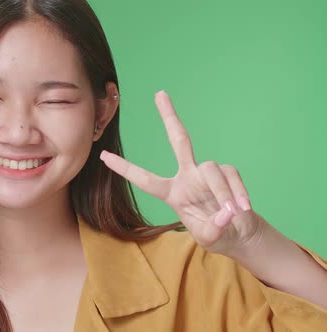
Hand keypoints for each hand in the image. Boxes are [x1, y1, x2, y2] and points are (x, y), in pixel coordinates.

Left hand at [100, 90, 264, 255]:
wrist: (239, 234)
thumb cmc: (215, 233)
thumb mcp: (208, 238)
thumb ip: (213, 228)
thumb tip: (227, 213)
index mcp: (171, 192)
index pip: (145, 179)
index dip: (125, 168)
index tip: (103, 155)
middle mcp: (187, 177)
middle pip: (179, 140)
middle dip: (170, 117)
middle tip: (159, 93)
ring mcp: (207, 173)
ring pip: (211, 169)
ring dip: (222, 192)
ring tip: (232, 213)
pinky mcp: (227, 173)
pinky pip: (231, 176)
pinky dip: (238, 192)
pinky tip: (242, 209)